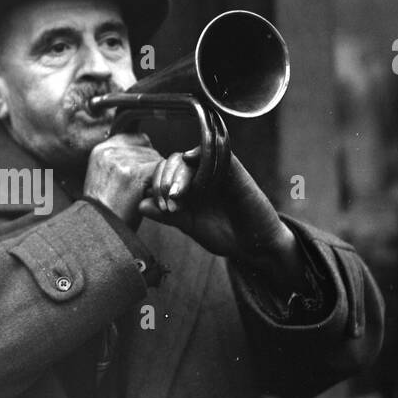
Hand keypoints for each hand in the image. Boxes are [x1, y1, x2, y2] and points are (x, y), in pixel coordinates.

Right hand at [82, 132, 166, 226]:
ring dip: (159, 178)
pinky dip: (163, 187)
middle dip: (152, 168)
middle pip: (148, 148)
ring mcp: (122, 159)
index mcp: (101, 150)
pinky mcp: (135, 171)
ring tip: (147, 199)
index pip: (135, 139)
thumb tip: (146, 149)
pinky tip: (156, 202)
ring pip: (157, 159)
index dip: (144, 158)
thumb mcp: (105, 180)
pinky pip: (161, 171)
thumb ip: (121, 162)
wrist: (98, 230)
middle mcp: (110, 149)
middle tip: (147, 192)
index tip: (142, 177)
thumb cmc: (105, 212)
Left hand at [139, 152, 308, 297]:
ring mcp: (215, 170)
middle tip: (169, 205)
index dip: (157, 186)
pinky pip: (215, 152)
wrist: (257, 244)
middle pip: (172, 163)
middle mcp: (198, 175)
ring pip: (188, 159)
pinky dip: (201, 153)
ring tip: (177, 198)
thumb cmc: (225, 235)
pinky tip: (190, 159)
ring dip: (178, 175)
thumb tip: (141, 205)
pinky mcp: (233, 168)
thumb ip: (168, 215)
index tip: (162, 208)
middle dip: (164, 182)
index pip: (162, 174)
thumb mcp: (191, 226)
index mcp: (185, 187)